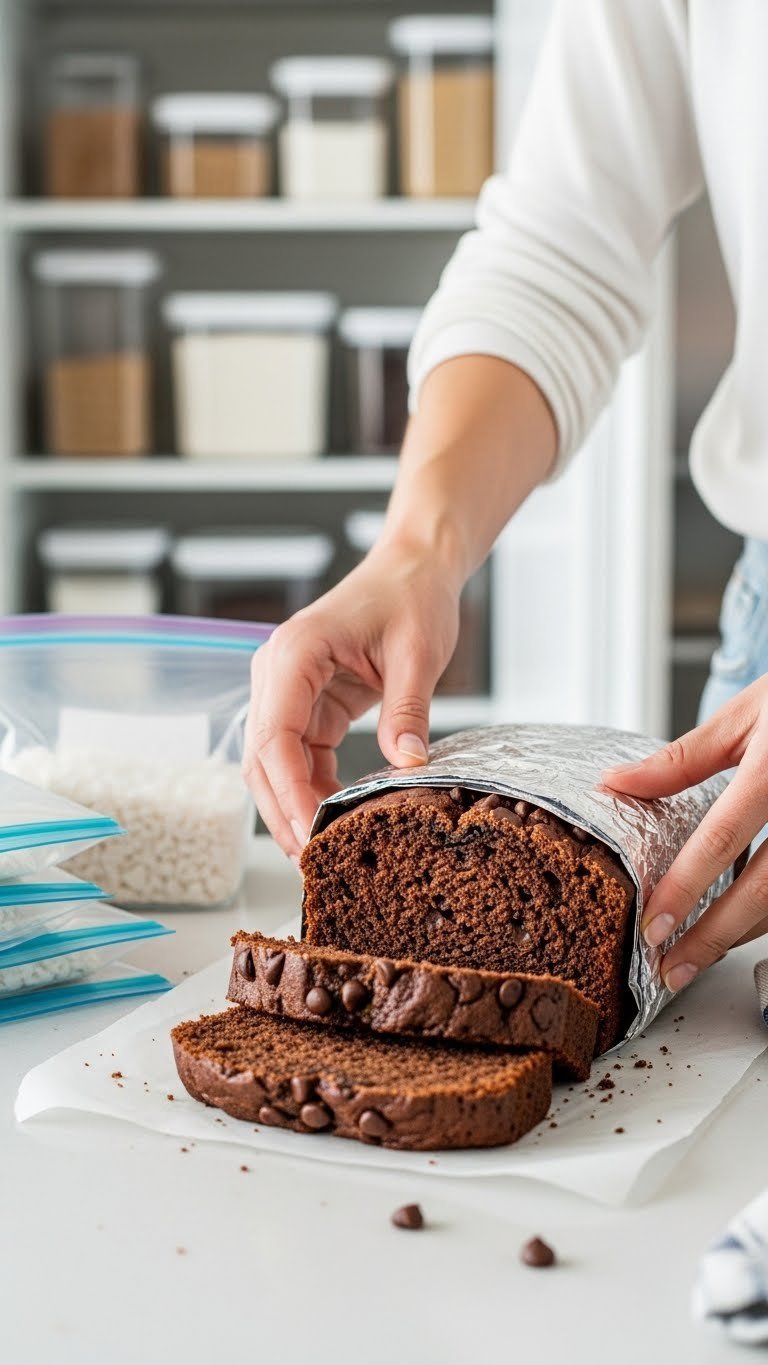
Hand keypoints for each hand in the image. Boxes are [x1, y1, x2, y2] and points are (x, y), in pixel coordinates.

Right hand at [243, 538, 460, 858]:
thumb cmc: (412, 595)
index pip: (274, 737)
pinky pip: (300, 754)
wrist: (413, 567)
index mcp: (295, 654)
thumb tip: (408, 766)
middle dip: (284, 812)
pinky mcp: (306, 702)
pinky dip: (313, 787)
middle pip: (263, 758)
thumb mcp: (419, 652)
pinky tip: (335, 816)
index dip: (290, 793)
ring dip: (294, 805)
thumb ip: (409, 709)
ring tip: (323, 851)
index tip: (313, 834)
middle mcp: (277, 672)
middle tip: (314, 863)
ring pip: (274, 762)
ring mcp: (286, 688)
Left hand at [602, 675, 767, 991]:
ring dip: (740, 936)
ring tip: (696, 955)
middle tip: (670, 969)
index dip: (685, 888)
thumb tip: (617, 784)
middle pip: (762, 892)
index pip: (723, 839)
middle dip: (712, 938)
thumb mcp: (745, 716)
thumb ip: (683, 758)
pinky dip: (766, 917)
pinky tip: (738, 926)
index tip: (652, 927)